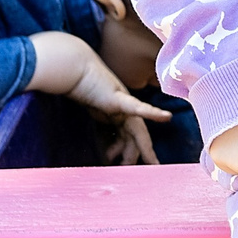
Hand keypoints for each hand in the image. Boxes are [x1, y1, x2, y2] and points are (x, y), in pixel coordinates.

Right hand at [28, 30, 170, 164]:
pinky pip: (138, 108)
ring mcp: (122, 104)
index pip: (125, 135)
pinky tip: (166, 117)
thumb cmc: (73, 87)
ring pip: (137, 130)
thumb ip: (88, 127)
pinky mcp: (119, 99)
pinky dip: (152, 113)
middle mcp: (121, 110)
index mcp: (113, 113)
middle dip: (138, 154)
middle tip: (149, 169)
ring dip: (143, 147)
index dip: (128, 150)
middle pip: (134, 136)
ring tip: (152, 162)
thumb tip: (89, 145)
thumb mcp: (82, 113)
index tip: (126, 166)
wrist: (71, 68)